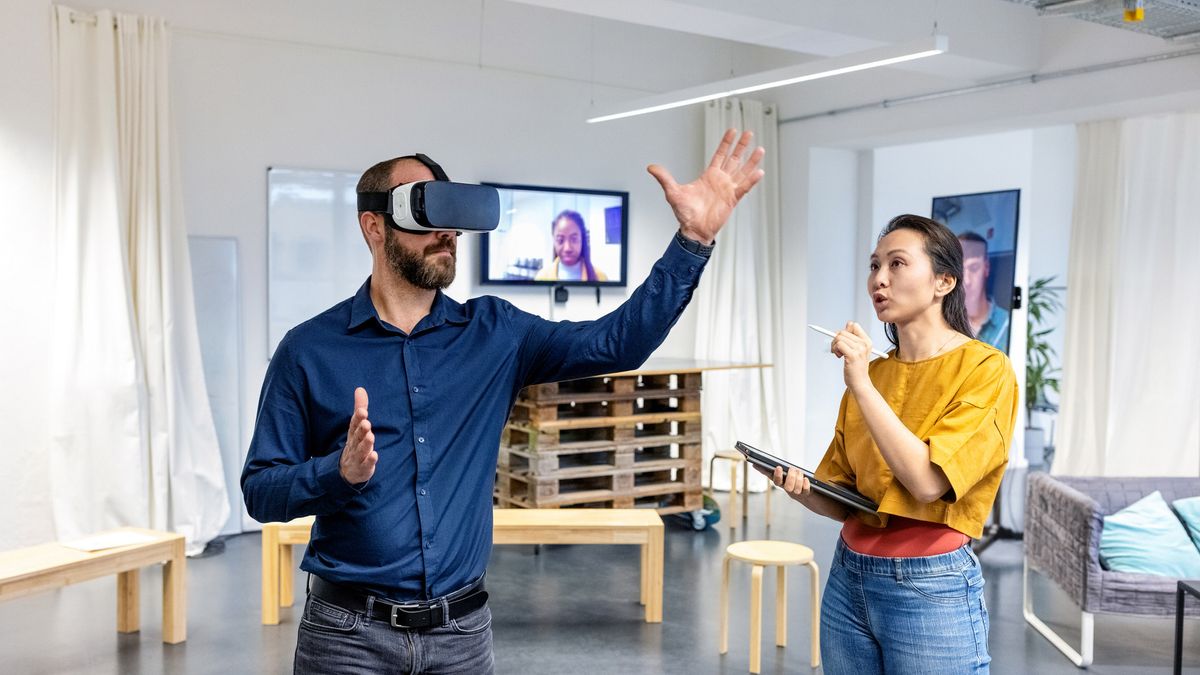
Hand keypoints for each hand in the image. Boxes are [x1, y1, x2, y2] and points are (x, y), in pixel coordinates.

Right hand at [340, 387, 376, 484]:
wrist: (347, 470)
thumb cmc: (355, 443)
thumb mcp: (357, 426)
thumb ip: (360, 408)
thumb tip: (360, 389)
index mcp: (353, 433)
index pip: (354, 424)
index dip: (358, 418)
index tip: (363, 411)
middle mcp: (354, 444)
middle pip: (357, 436)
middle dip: (361, 429)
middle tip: (366, 422)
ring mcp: (358, 457)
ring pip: (361, 450)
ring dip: (365, 444)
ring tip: (370, 436)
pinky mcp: (363, 468)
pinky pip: (366, 464)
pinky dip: (369, 460)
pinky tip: (374, 455)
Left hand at [647, 128, 764, 243]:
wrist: (693, 230)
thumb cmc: (685, 213)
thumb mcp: (672, 192)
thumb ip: (664, 178)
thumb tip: (651, 167)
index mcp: (709, 176)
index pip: (720, 155)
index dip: (726, 143)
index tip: (732, 131)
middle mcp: (720, 181)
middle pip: (734, 159)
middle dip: (741, 146)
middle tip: (748, 133)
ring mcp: (727, 189)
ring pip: (742, 171)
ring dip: (751, 160)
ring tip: (760, 149)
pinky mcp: (732, 200)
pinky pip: (744, 188)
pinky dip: (751, 180)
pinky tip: (759, 171)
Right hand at [762, 465, 812, 503]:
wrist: (805, 490)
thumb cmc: (794, 477)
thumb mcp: (786, 471)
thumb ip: (779, 468)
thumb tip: (764, 460)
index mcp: (781, 483)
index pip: (776, 481)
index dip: (777, 475)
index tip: (778, 467)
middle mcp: (789, 489)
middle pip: (787, 487)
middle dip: (791, 477)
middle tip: (792, 469)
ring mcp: (797, 493)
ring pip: (797, 489)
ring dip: (799, 479)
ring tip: (799, 472)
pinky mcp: (806, 493)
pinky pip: (805, 491)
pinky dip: (806, 484)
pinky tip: (805, 479)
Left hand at [831, 321, 872, 391]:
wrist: (860, 383)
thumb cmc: (856, 369)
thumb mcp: (857, 352)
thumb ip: (851, 340)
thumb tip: (841, 329)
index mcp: (867, 341)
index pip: (853, 325)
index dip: (844, 331)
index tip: (842, 340)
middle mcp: (864, 344)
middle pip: (843, 331)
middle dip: (836, 339)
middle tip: (837, 349)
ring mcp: (859, 349)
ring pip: (839, 337)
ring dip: (834, 345)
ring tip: (838, 354)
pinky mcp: (852, 355)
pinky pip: (838, 344)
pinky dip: (835, 349)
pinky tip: (839, 356)